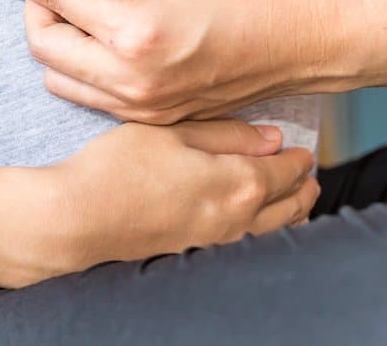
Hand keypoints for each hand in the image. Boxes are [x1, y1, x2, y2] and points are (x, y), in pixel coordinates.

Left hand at [0, 0, 350, 123]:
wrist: (299, 40)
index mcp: (137, 32)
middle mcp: (133, 78)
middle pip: (43, 46)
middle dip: (33, 6)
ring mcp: (141, 105)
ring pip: (59, 78)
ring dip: (54, 39)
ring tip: (78, 5)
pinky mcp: (151, 116)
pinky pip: (90, 97)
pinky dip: (80, 66)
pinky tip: (99, 36)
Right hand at [25, 120, 317, 283]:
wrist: (78, 219)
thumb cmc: (118, 168)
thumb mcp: (173, 132)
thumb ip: (226, 134)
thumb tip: (272, 138)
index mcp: (238, 184)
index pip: (285, 171)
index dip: (297, 158)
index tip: (302, 149)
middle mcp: (236, 219)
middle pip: (287, 206)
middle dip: (302, 188)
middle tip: (308, 175)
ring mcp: (217, 242)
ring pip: (271, 231)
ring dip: (289, 214)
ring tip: (294, 202)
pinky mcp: (195, 254)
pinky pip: (248, 243)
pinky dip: (265, 231)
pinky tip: (255, 224)